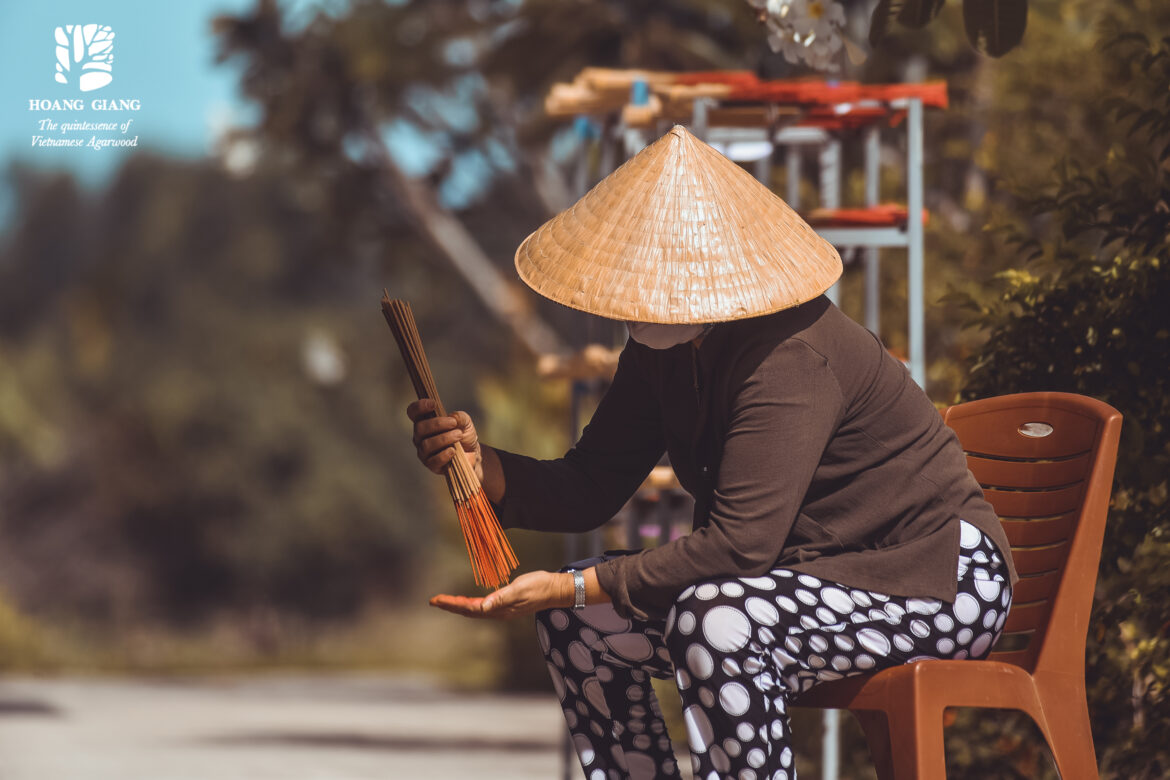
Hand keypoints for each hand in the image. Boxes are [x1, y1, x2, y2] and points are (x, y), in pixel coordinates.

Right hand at [406, 398, 482, 480]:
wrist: (472, 452)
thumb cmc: (463, 433)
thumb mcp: (465, 422)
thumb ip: (460, 417)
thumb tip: (453, 417)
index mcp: (424, 421)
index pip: (413, 412)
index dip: (419, 407)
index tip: (433, 404)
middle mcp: (420, 436)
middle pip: (420, 428)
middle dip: (437, 424)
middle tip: (454, 423)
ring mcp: (424, 451)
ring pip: (426, 444)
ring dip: (444, 438)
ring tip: (458, 435)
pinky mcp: (431, 465)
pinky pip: (433, 460)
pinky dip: (444, 455)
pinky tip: (453, 451)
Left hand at [429, 570, 571, 619]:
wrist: (554, 589)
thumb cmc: (538, 586)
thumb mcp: (519, 589)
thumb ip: (501, 597)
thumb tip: (482, 606)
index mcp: (499, 608)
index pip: (469, 607)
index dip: (452, 604)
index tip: (437, 600)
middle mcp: (498, 612)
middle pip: (468, 611)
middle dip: (450, 606)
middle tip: (434, 601)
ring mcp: (502, 609)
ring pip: (474, 610)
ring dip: (459, 606)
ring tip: (445, 601)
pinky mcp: (505, 604)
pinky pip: (482, 607)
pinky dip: (471, 603)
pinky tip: (468, 601)